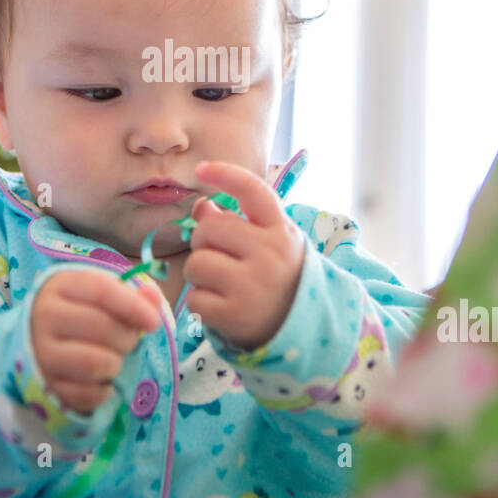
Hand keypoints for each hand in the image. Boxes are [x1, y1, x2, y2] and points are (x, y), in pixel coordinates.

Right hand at [30, 270, 163, 414]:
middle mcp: (45, 316)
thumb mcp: (106, 294)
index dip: (134, 307)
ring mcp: (42, 352)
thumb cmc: (84, 309)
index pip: (102, 291)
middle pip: (101, 327)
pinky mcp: (46, 383)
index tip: (153, 322)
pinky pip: (86, 394)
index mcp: (62, 285)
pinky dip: (104, 391)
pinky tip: (103, 380)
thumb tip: (152, 296)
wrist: (44, 334)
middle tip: (130, 340)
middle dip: (128, 338)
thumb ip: (135, 295)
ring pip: (93, 363)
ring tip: (115, 358)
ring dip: (115, 364)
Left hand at [185, 161, 305, 350]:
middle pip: (210, 228)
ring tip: (219, 283)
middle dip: (204, 241)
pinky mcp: (236, 315)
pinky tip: (221, 306)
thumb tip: (202, 207)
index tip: (201, 168)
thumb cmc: (277, 277)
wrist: (303, 329)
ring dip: (199, 274)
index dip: (225, 174)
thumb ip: (237, 221)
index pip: (253, 190)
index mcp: (280, 230)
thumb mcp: (269, 244)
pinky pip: (195, 298)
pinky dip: (201, 303)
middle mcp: (270, 253)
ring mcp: (253, 285)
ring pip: (197, 263)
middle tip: (218, 255)